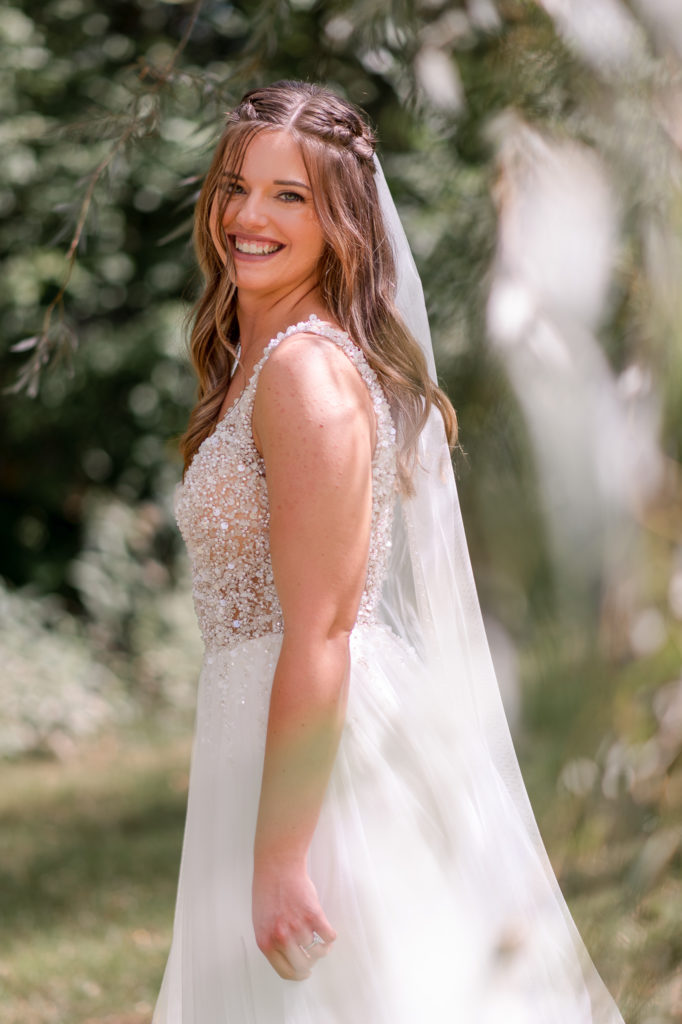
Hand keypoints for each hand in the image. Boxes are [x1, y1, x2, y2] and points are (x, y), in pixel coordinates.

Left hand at [252, 857, 335, 980]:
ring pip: (318, 952)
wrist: (277, 867)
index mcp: (266, 942)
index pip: (285, 971)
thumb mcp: (261, 922)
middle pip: (303, 966)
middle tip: (312, 957)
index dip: (297, 975)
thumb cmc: (268, 891)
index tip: (304, 972)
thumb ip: (272, 941)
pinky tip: (326, 931)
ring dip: (321, 948)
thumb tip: (287, 956)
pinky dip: (330, 937)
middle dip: (309, 964)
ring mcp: (298, 927)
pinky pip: (329, 937)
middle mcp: (282, 938)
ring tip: (319, 939)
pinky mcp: (314, 915)